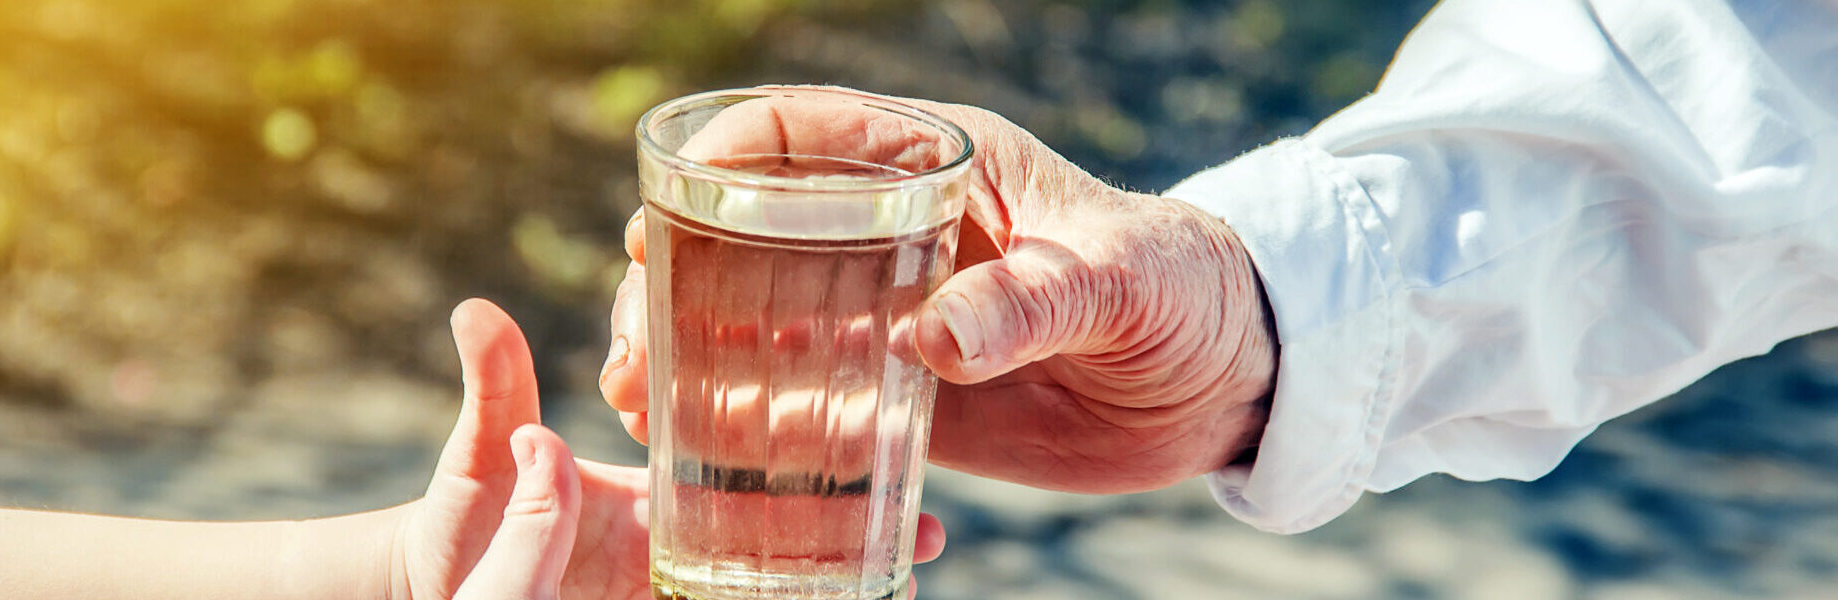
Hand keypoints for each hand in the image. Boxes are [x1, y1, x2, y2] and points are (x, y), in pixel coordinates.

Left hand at [402, 299, 946, 598]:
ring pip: (771, 585)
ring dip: (839, 583)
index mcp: (652, 489)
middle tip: (934, 533)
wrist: (433, 592)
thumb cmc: (455, 527)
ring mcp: (671, 586)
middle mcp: (674, 541)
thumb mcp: (480, 461)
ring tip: (905, 589)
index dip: (823, 464)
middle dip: (862, 536)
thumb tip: (476, 310)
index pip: (751, 467)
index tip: (893, 457)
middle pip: (786, 537)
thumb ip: (496, 395)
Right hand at [599, 87, 1278, 493]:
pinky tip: (703, 451)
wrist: (1227, 380)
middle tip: (636, 338)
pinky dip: (753, 422)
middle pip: (753, 230)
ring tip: (641, 400)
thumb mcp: (1121, 282)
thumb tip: (929, 342)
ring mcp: (892, 313)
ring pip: (762, 316)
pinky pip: (812, 400)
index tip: (665, 209)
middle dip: (677, 274)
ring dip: (692, 351)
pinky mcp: (906, 393)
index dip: (724, 157)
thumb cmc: (1186, 291)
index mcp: (943, 165)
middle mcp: (899, 233)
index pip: (808, 130)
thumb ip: (1033, 302)